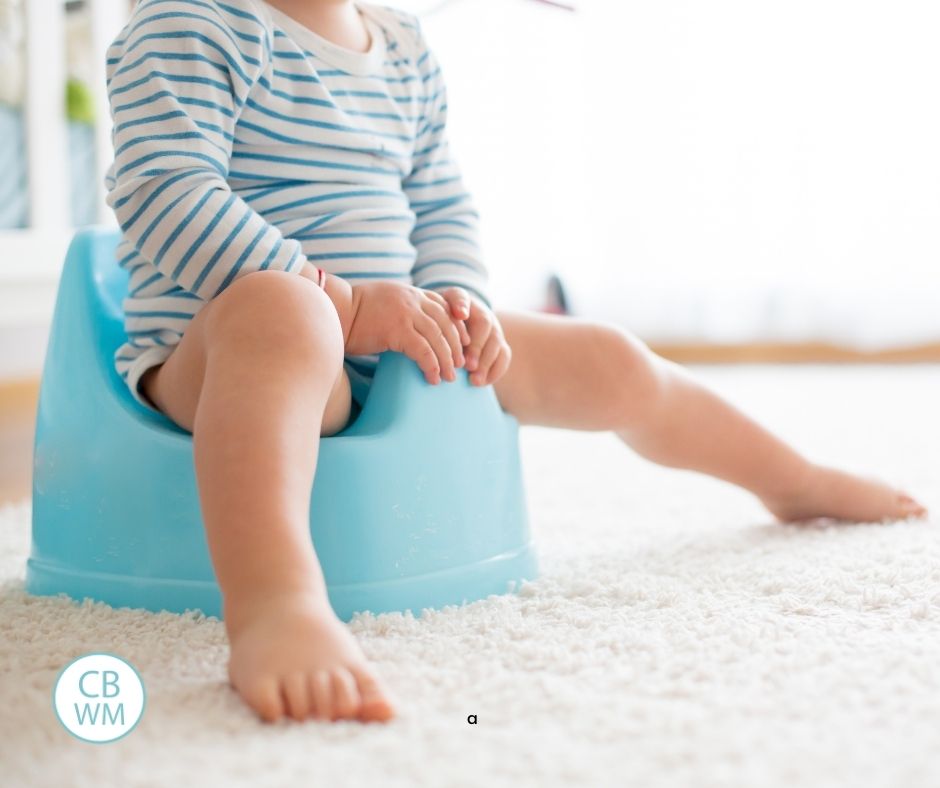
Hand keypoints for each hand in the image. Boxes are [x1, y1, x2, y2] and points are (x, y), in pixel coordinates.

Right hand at [346, 281, 469, 384]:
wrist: (332, 311)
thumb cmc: (355, 314)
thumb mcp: (386, 304)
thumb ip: (405, 311)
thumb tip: (416, 332)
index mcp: (412, 293)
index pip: (445, 306)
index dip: (458, 326)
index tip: (465, 343)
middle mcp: (412, 299)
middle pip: (447, 323)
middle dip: (457, 346)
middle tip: (461, 365)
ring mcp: (405, 312)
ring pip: (438, 338)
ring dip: (447, 360)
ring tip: (449, 377)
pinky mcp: (396, 329)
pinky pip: (423, 350)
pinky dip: (431, 366)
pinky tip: (432, 378)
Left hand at [438, 288, 510, 386]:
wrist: (456, 321)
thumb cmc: (440, 320)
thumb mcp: (433, 313)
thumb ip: (437, 313)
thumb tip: (458, 315)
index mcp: (462, 301)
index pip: (462, 298)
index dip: (462, 305)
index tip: (461, 315)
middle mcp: (482, 312)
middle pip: (485, 324)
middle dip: (476, 346)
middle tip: (467, 365)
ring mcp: (493, 329)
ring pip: (496, 343)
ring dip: (486, 363)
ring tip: (473, 380)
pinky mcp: (498, 345)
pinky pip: (503, 357)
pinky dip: (494, 371)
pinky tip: (481, 383)